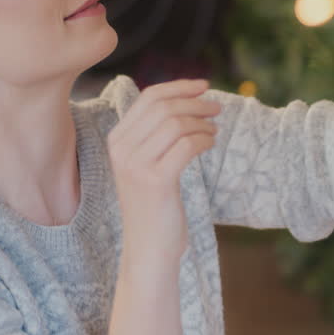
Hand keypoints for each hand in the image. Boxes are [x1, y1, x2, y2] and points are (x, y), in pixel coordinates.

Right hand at [107, 79, 221, 262]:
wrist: (148, 248)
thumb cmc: (154, 205)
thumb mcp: (146, 164)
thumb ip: (155, 134)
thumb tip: (186, 99)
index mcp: (117, 140)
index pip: (149, 98)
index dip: (179, 87)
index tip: (204, 86)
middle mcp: (122, 150)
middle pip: (164, 107)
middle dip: (196, 102)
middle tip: (216, 109)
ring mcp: (136, 166)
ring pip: (177, 124)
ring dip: (203, 123)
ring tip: (213, 131)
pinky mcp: (156, 181)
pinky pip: (187, 145)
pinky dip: (204, 140)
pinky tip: (210, 144)